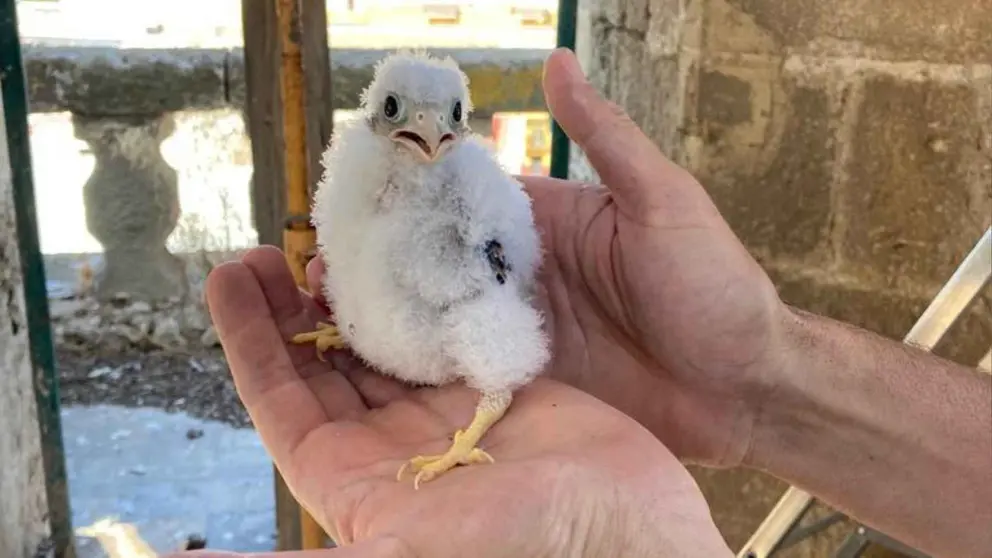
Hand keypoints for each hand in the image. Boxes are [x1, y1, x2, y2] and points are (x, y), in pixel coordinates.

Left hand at [191, 246, 731, 557]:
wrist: (631, 535)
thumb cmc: (523, 549)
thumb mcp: (401, 550)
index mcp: (358, 487)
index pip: (282, 406)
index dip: (249, 342)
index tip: (228, 279)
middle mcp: (393, 452)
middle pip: (322, 370)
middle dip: (289, 311)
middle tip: (268, 248)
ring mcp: (444, 420)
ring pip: (378, 348)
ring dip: (347, 299)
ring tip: (320, 245)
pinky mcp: (492, 392)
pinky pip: (438, 337)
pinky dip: (414, 299)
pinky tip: (399, 260)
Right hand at [304, 48, 784, 467]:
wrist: (747, 387)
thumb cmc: (714, 283)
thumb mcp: (662, 199)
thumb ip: (605, 136)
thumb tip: (556, 59)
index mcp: (548, 220)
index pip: (464, 198)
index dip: (410, 195)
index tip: (354, 195)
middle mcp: (524, 272)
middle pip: (437, 261)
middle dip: (381, 261)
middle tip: (319, 267)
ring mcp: (521, 329)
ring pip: (441, 316)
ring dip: (391, 315)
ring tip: (328, 316)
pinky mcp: (528, 380)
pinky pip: (466, 369)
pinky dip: (425, 367)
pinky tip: (377, 370)